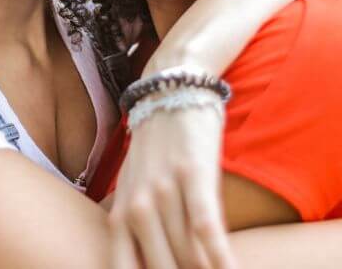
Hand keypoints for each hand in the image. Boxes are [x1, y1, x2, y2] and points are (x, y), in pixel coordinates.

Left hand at [109, 104, 237, 268]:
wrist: (170, 90)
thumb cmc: (153, 147)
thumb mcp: (131, 186)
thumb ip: (131, 227)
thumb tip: (139, 261)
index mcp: (120, 214)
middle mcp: (138, 206)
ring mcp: (165, 190)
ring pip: (188, 257)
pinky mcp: (194, 175)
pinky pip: (207, 229)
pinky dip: (221, 258)